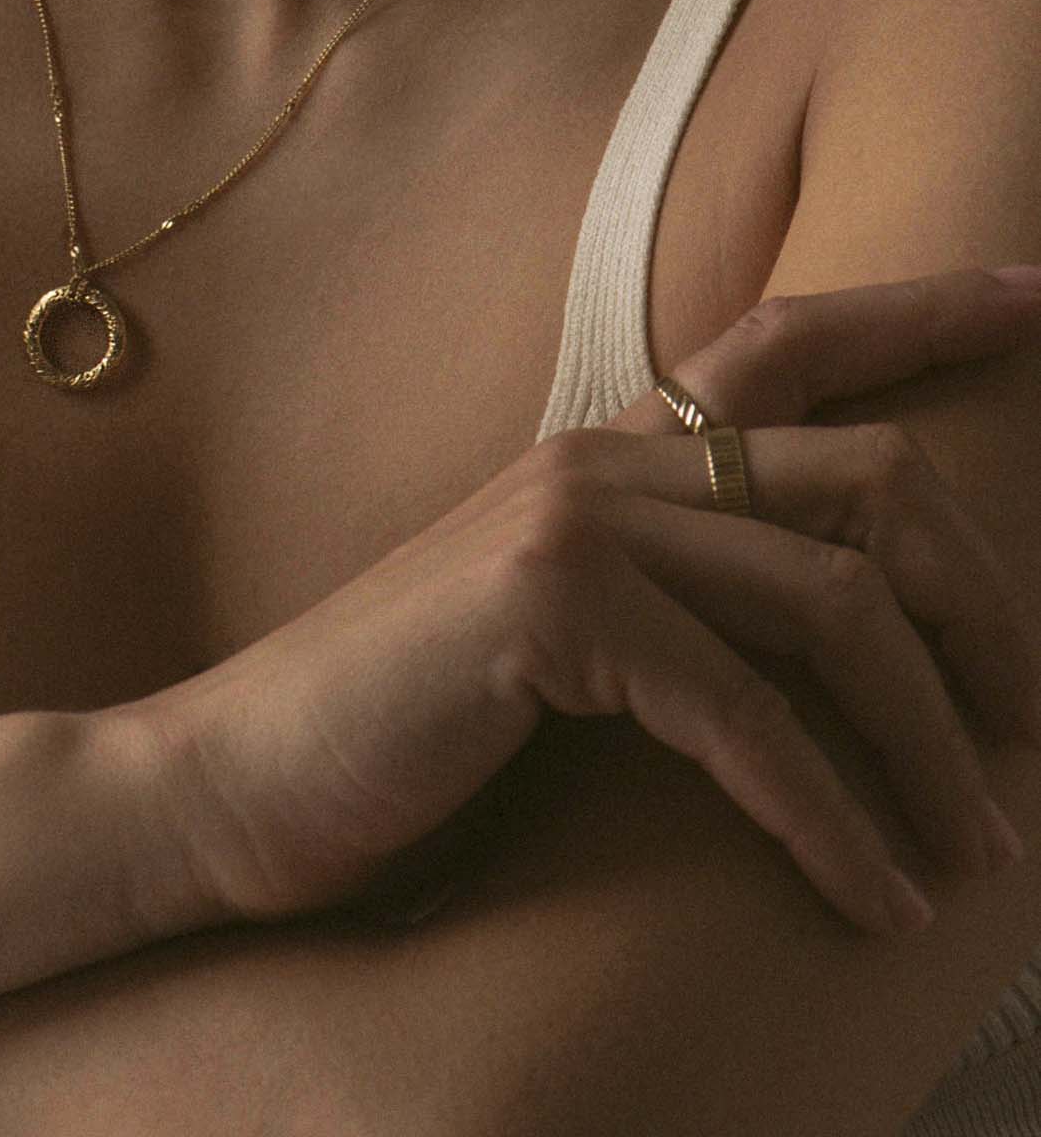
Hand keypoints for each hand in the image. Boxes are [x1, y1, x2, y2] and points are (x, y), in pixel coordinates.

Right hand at [133, 267, 1040, 942]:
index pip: (787, 343)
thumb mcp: (560, 638)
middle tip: (1031, 730)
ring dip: (931, 746)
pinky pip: (748, 715)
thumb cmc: (406, 732)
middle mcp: (603, 454)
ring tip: (973, 854)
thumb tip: (834, 638)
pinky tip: (872, 897)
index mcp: (609, 448)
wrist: (232, 779)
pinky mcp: (546, 607)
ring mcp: (573, 519)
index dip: (920, 309)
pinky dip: (833, 819)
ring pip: (834, 603)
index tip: (1034, 296)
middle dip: (985, 609)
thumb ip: (672, 599)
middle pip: (867, 480)